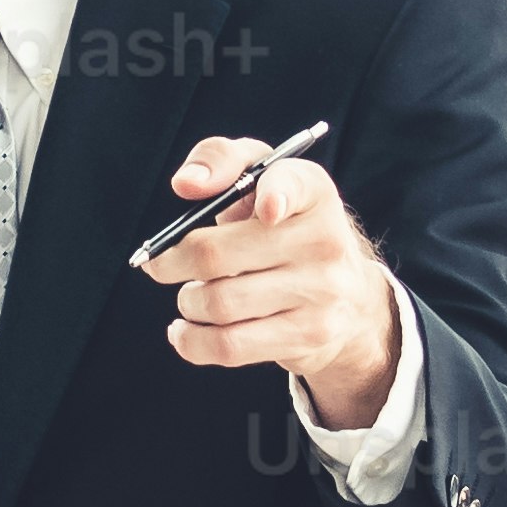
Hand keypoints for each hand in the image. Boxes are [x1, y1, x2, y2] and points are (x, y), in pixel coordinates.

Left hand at [154, 137, 403, 431]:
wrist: (345, 296)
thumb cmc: (281, 225)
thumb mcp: (259, 178)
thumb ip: (220, 160)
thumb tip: (186, 183)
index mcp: (312, 190)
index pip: (292, 186)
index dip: (277, 195)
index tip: (265, 209)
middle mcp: (325, 240)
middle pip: (218, 255)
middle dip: (172, 262)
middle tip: (161, 263)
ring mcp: (321, 292)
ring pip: (218, 304)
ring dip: (188, 301)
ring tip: (191, 295)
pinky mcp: (308, 336)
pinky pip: (229, 346)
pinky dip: (191, 341)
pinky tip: (185, 331)